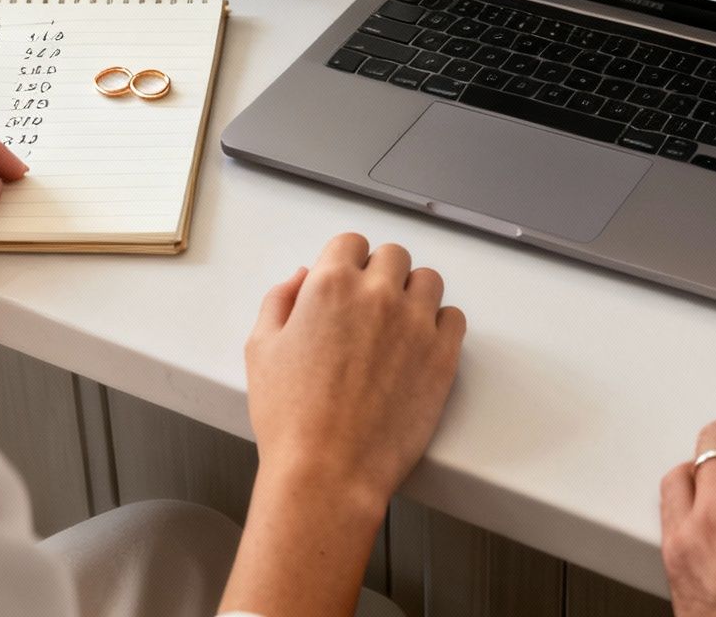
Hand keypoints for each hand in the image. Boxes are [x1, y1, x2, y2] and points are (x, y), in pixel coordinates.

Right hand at [222, 233, 464, 616]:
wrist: (328, 472)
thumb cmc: (291, 420)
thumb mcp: (260, 349)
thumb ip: (279, 301)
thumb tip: (301, 279)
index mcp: (330, 286)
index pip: (351, 242)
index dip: (346, 262)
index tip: (346, 282)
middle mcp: (377, 295)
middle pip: (393, 255)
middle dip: (380, 274)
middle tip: (369, 308)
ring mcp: (416, 324)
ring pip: (428, 280)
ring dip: (413, 294)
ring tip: (397, 325)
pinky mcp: (443, 356)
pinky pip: (455, 318)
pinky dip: (441, 325)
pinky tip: (420, 346)